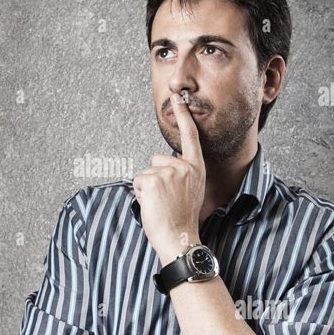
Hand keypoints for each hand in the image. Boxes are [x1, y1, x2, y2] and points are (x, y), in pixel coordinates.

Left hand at [133, 93, 205, 263]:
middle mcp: (184, 167)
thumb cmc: (182, 219)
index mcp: (196, 168)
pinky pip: (137, 181)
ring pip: (146, 172)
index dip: (183, 115)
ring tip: (160, 204)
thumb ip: (183, 174)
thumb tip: (167, 163)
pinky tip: (152, 205)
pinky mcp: (152, 180)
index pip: (190, 137)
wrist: (179, 237)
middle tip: (166, 200)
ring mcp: (168, 173)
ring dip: (147, 188)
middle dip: (155, 177)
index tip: (177, 97)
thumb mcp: (191, 191)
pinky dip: (139, 194)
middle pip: (156, 159)